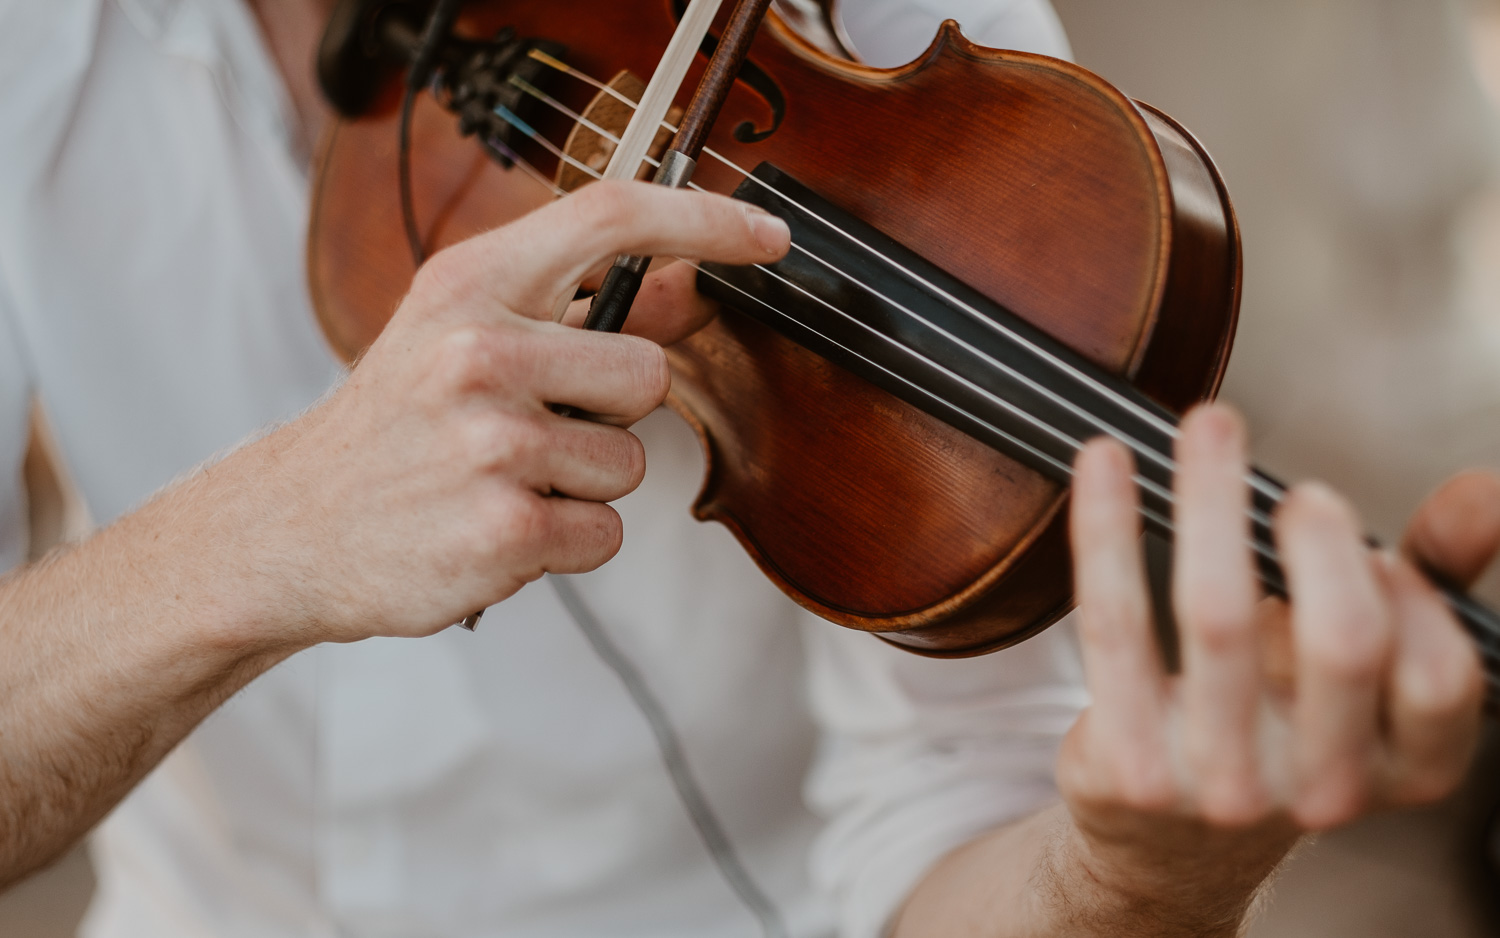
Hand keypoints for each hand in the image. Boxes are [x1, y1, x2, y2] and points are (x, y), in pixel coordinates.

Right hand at [201, 181, 787, 646]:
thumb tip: (690, 283)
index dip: (705, 221)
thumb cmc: (395, 424)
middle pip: (648, 372)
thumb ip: (571, 307)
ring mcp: (493, 443)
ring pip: (630, 463)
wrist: (292, 526)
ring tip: (502, 481)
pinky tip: (499, 528)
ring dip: (584, 484)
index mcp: (472, 285)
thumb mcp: (461, 334)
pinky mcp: (506, 528)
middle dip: (612, 411)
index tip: (768, 237)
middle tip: (532, 427)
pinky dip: (567, 543)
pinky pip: (606, 533)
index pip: (610, 215)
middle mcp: (481, 352)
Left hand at [1055, 405, 1498, 930]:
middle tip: (1302, 491)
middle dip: (1324, 540)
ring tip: (1209, 428)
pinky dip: (1109, 528)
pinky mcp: (1127, 764)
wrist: (1166, 841)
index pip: (1439, 677)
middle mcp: (1319, 789)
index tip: (1375, 548)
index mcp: (1401, 769)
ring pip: (1218, 616)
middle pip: (1343, 643)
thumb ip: (1430, 579)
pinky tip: (1105, 463)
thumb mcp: (1366, 668)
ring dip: (1211, 499)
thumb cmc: (1278, 727)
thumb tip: (1486, 491)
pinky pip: (1116, 623)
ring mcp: (1218, 784)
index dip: (1412, 599)